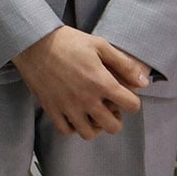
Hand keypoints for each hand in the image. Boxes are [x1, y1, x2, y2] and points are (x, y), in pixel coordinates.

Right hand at [12, 26, 148, 138]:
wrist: (32, 41)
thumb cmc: (68, 41)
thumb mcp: (100, 45)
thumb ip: (124, 65)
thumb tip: (144, 83)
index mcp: (101, 83)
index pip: (132, 106)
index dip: (132, 101)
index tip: (123, 94)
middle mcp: (86, 99)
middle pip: (113, 126)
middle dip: (115, 118)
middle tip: (107, 106)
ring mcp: (67, 106)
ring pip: (89, 134)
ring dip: (94, 126)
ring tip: (90, 113)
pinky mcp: (50, 108)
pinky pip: (66, 130)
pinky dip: (72, 126)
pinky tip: (73, 114)